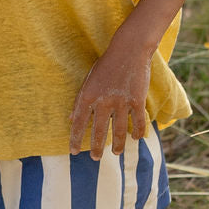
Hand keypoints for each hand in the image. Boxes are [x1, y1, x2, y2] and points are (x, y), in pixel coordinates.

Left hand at [69, 40, 150, 159]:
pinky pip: (137, 122)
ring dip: (118, 145)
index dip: (75, 138)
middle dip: (96, 147)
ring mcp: (121, 101)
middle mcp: (103, 101)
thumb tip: (71, 118)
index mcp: (88, 95)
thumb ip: (80, 100)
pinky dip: (137, 132)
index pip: (79, 122)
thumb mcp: (89, 80)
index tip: (73, 151)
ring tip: (116, 153)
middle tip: (95, 158)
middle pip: (99, 131)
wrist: (128, 50)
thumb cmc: (106, 64)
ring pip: (119, 131)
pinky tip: (136, 139)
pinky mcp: (137, 100)